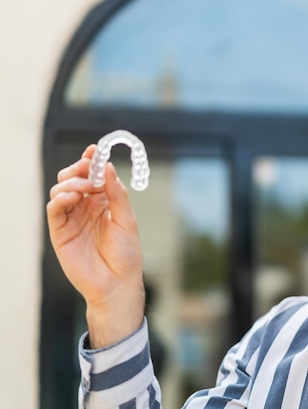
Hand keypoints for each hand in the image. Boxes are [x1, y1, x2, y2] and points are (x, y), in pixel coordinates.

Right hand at [46, 145, 144, 346]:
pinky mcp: (60, 232)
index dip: (92, 161)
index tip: (95, 150)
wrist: (117, 284)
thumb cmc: (126, 254)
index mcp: (103, 202)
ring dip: (72, 182)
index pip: (93, 176)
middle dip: (79, 168)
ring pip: (61, 190)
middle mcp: (85, 207)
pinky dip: (61, 198)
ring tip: (86, 188)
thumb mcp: (127, 219)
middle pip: (73, 178)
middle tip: (88, 167)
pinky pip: (54, 209)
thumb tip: (108, 167)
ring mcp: (71, 219)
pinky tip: (73, 197)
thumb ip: (117, 194)